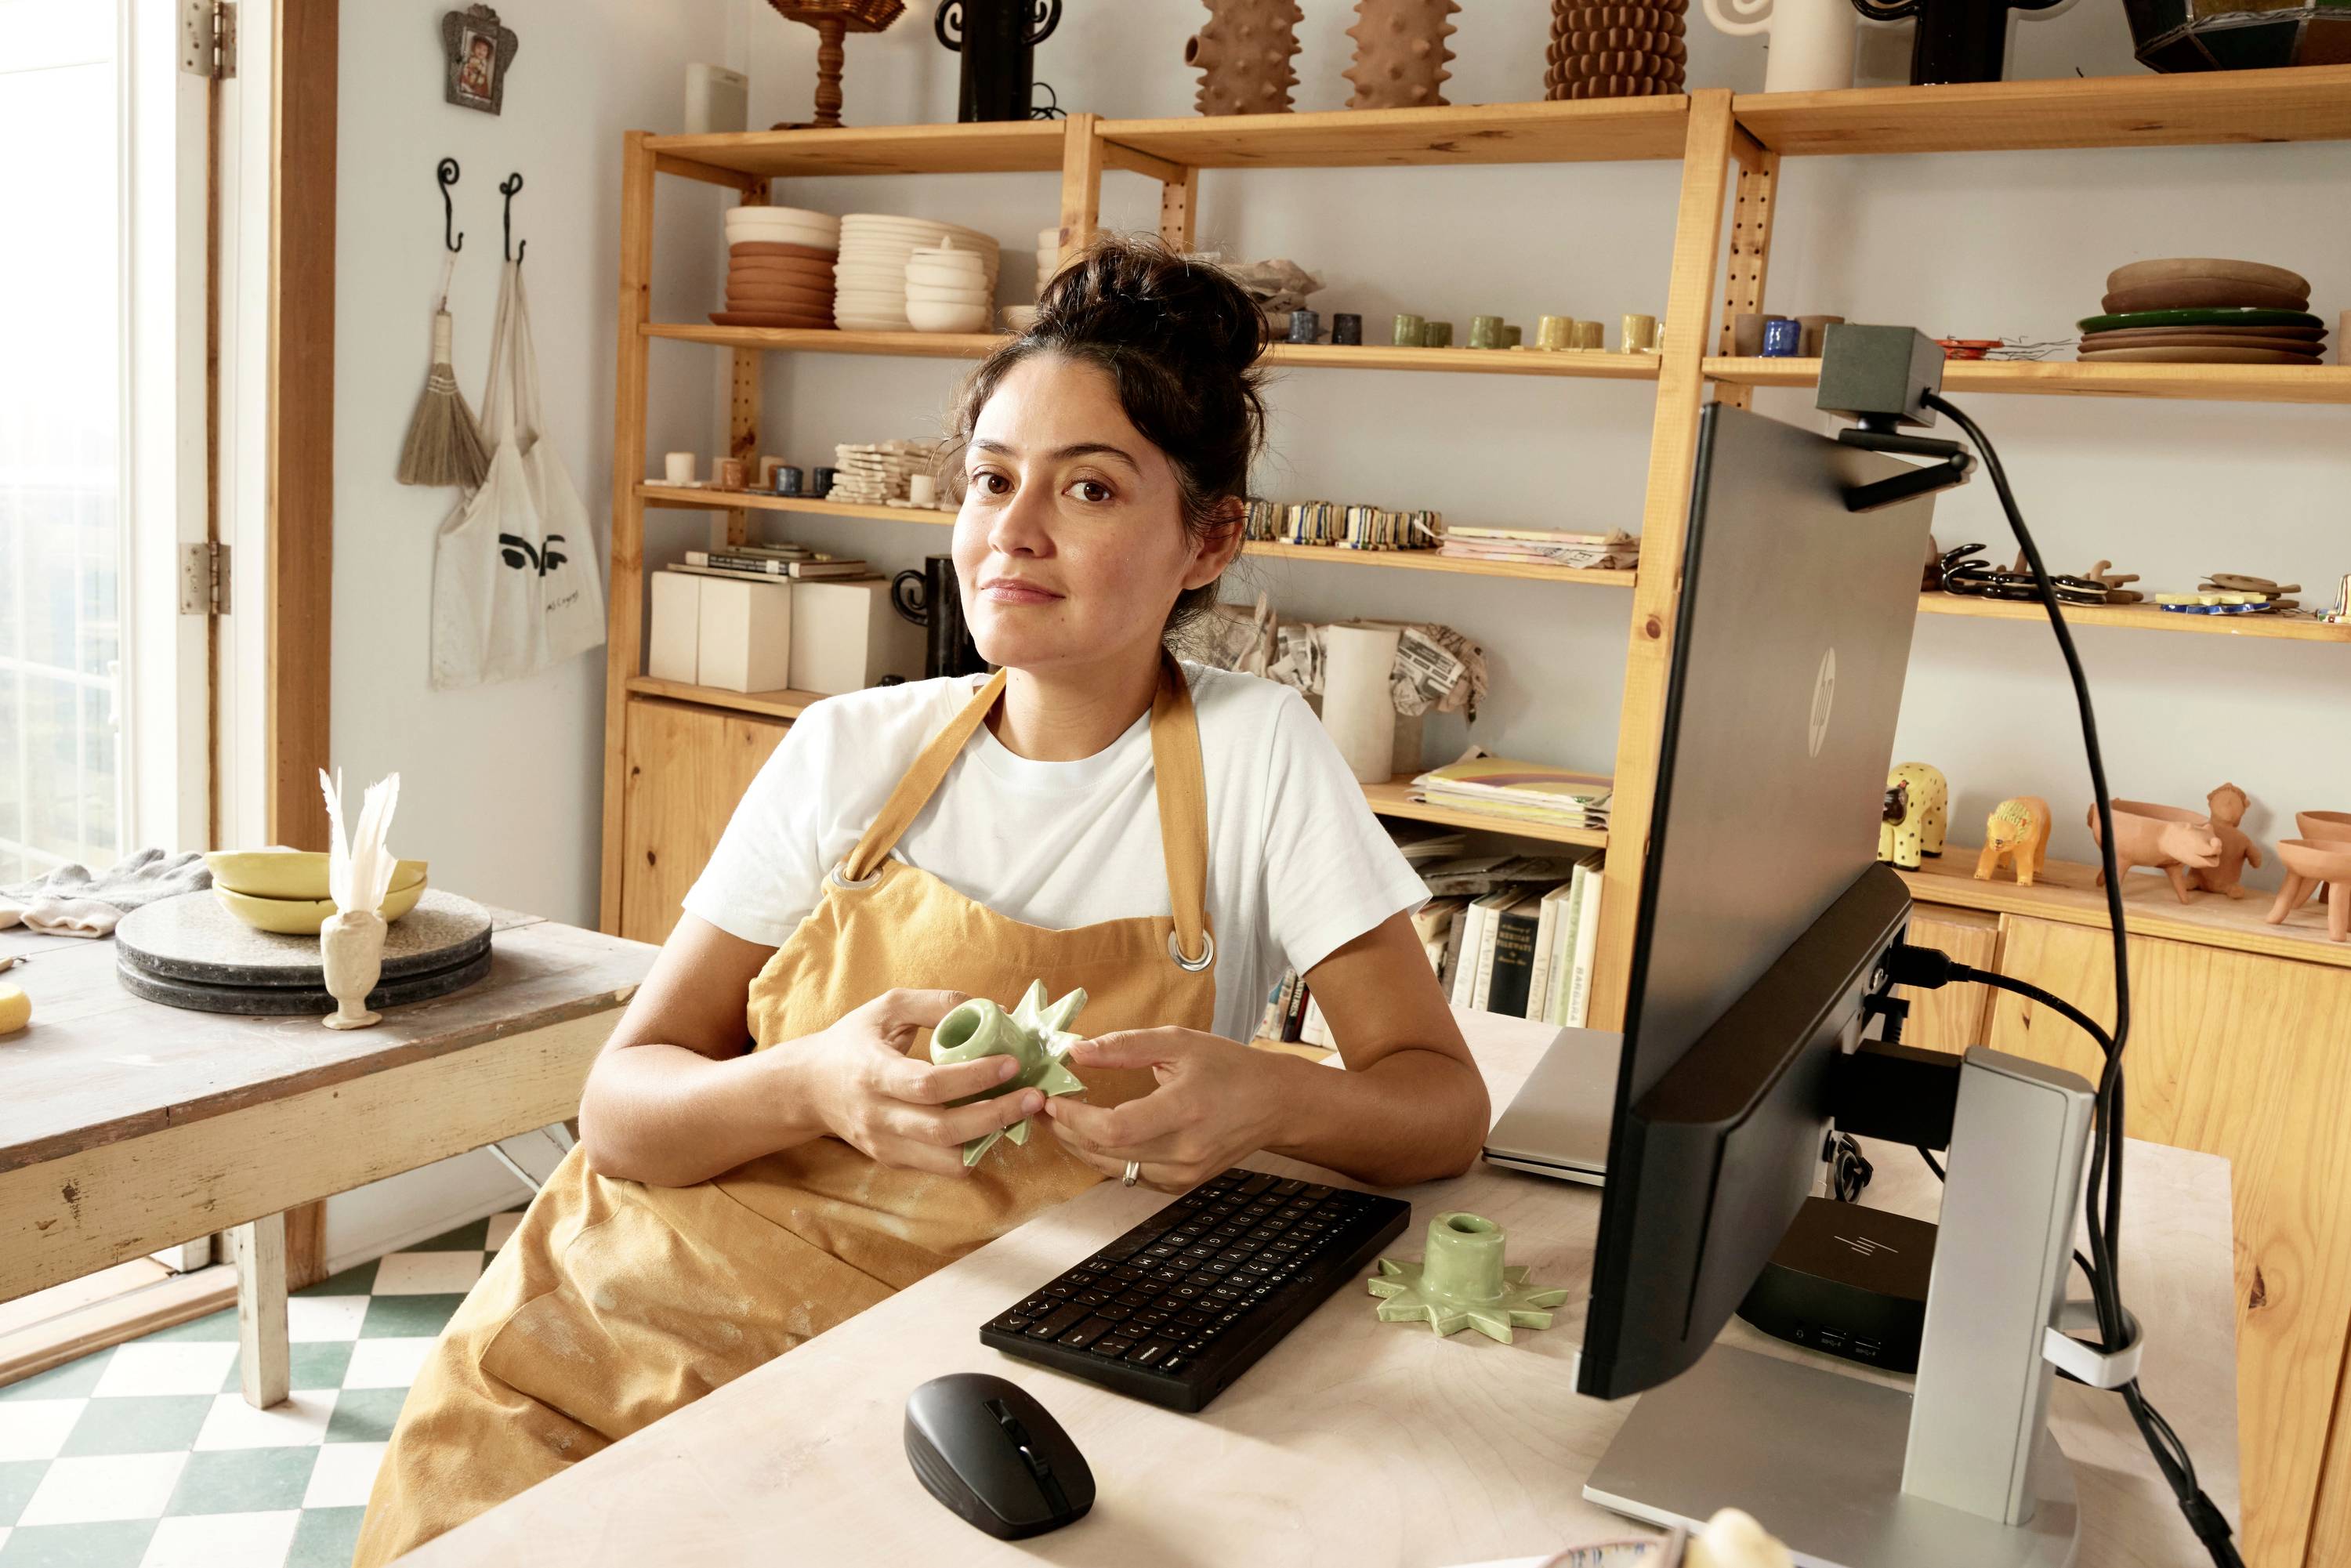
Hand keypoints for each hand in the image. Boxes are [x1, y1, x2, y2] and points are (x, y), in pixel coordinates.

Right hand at [804, 989, 1047, 1177]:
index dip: (974, 1077)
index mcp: (873, 1073)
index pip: (929, 1085)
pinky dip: (973, 1149)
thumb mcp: (887, 1008)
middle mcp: (877, 1116)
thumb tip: (990, 1009)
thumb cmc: (853, 1041)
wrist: (809, 1087)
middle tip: (1035, 1097)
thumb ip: (935, 1004)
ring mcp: (884, 1146)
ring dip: (990, 1139)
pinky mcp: (892, 1161)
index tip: (1011, 1063)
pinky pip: (941, 1166)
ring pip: (947, 1160)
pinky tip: (992, 1124)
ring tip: (1019, 1112)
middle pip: (944, 1131)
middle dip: (996, 1115)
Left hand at [1044, 1028, 1280, 1190]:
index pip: (1115, 1128)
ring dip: (1079, 1146)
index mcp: (1184, 1110)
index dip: (1074, 1118)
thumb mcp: (1179, 1042)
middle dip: (1065, 1130)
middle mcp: (1184, 1150)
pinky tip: (1092, 1136)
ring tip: (1059, 1120)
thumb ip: (1126, 1046)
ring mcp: (1183, 1173)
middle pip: (1106, 1152)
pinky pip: (1130, 1174)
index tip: (1050, 1099)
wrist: (1274, 1103)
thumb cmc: (1230, 1067)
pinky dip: (1105, 1157)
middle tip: (1041, 1107)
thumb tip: (1077, 1051)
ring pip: (1113, 1168)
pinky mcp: (1181, 1184)